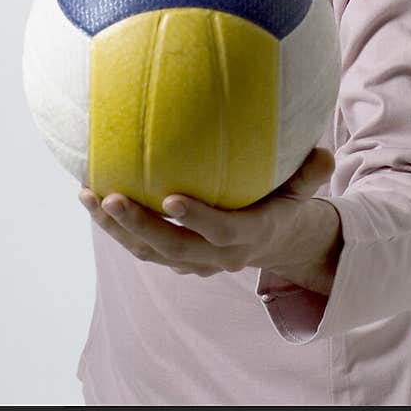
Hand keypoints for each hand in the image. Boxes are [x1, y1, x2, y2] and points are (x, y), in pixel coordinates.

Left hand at [78, 146, 339, 290]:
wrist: (281, 245)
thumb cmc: (290, 203)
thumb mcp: (306, 190)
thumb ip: (312, 173)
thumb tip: (324, 149)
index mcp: (251, 235)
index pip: (222, 231)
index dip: (197, 219)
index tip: (171, 197)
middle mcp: (218, 255)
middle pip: (173, 248)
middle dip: (138, 225)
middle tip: (108, 198)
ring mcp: (195, 261)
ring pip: (149, 251)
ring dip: (116, 228)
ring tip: (86, 195)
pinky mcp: (179, 257)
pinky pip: (143, 246)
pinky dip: (117, 226)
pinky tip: (92, 195)